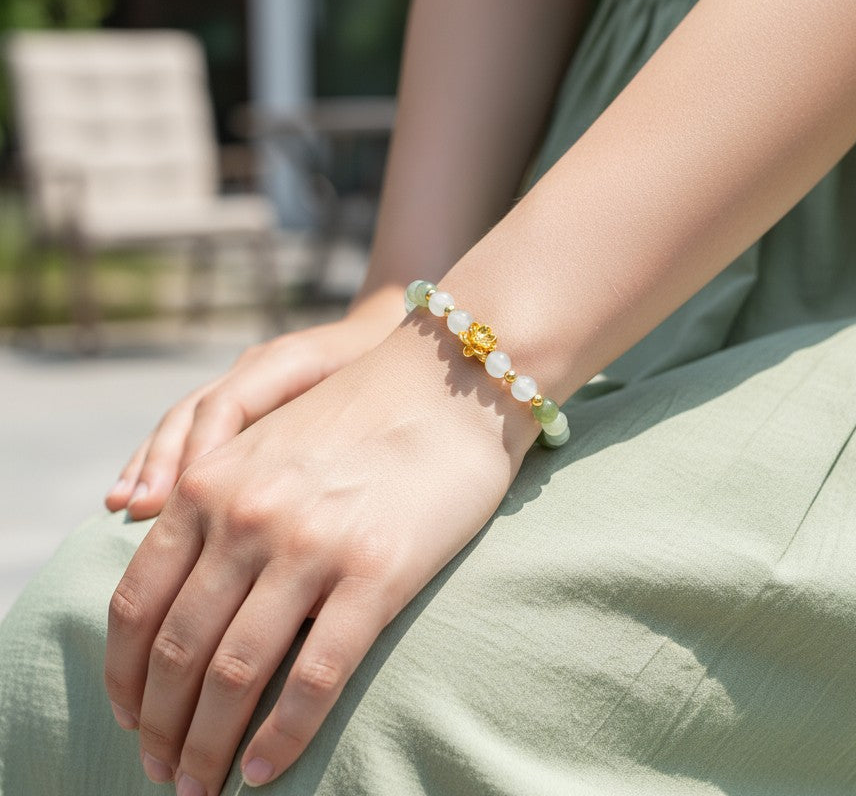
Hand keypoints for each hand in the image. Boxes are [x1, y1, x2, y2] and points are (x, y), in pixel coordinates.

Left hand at [103, 316, 536, 794]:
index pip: (136, 600)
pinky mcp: (376, 571)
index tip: (131, 717)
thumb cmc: (364, 414)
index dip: (123, 674)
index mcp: (210, 483)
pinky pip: (315, 675)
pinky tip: (270, 768)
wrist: (451, 381)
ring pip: (236, 672)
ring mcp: (311, 544)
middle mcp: (247, 515)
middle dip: (161, 725)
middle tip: (165, 772)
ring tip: (204, 785)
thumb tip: (180, 587)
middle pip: (178, 648)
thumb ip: (214, 500)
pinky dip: (284, 734)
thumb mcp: (267, 442)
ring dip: (210, 744)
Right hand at [105, 286, 406, 519]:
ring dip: (153, 464)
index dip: (203, 452)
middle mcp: (254, 369)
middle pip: (194, 413)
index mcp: (286, 360)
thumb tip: (308, 495)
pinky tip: (142, 501)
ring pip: (184, 421)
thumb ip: (341, 419)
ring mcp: (244, 382)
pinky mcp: (243, 402)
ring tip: (125, 506)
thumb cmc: (390, 364)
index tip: (179, 500)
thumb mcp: (373, 383)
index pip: (228, 405)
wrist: (398, 331)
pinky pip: (194, 431)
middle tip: (139, 508)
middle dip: (165, 461)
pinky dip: (167, 464)